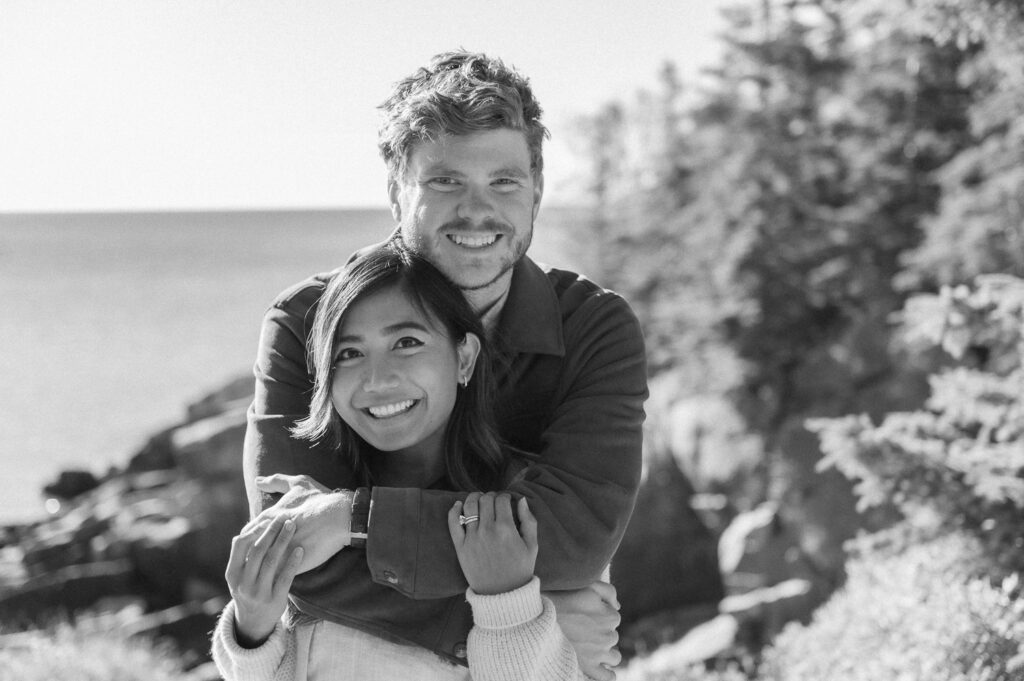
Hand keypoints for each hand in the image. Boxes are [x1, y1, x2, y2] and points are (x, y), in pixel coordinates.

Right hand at [225, 515, 303, 647]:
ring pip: (272, 561)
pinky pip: (285, 577)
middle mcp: (243, 583)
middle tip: (285, 517)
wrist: (253, 624)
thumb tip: (254, 524)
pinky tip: (300, 549)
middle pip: (259, 550)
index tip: (268, 518)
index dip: (255, 529)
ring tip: (293, 526)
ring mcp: (258, 592)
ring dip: (283, 540)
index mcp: (232, 574)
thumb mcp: (239, 575)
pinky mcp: (275, 599)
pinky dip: (293, 561)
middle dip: (272, 531)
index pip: (240, 544)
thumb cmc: (249, 589)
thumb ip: (244, 555)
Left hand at [251, 474, 352, 572]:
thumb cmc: (321, 499)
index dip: (248, 539)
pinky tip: (274, 580)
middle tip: (251, 561)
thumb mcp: (299, 483)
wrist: (340, 517)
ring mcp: (280, 551)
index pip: (248, 533)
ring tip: (261, 572)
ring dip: (259, 568)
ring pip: (261, 564)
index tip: (250, 543)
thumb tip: (257, 481)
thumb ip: (276, 481)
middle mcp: (272, 535)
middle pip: (251, 550)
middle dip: (250, 555)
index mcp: (270, 517)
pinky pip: (277, 574)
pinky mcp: (291, 564)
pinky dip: (274, 577)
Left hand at [447, 492, 537, 594]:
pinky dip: (454, 510)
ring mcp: (472, 538)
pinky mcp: (460, 547)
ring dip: (473, 498)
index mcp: (506, 529)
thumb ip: (529, 520)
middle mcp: (487, 531)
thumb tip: (521, 499)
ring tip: (478, 499)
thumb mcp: (532, 546)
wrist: (503, 595)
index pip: (501, 500)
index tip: (506, 500)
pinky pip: (453, 523)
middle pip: (485, 500)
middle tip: (494, 501)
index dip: (505, 496)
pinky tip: (458, 505)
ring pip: (469, 506)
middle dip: (491, 496)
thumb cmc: (520, 570)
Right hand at [546, 581, 621, 680]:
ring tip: (589, 648)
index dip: (600, 616)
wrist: (541, 616)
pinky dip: (607, 675)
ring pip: (614, 658)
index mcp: (612, 616)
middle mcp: (609, 636)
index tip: (585, 615)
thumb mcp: (589, 585)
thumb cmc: (564, 597)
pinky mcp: (589, 667)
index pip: (613, 618)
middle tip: (581, 629)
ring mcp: (600, 653)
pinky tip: (601, 669)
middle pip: (612, 637)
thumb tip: (618, 606)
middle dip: (601, 634)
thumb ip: (609, 591)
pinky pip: (608, 677)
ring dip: (606, 654)